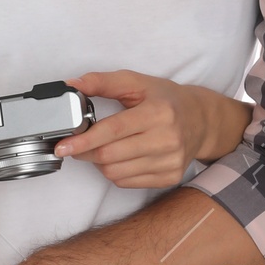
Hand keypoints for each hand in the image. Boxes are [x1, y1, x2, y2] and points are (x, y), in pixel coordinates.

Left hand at [55, 70, 233, 188]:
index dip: (85, 139)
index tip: (63, 145)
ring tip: (104, 147)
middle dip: (85, 151)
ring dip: (100, 163)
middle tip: (77, 144)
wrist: (202, 121)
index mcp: (159, 112)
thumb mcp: (138, 82)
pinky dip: (115, 172)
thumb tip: (72, 84)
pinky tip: (122, 157)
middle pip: (110, 156)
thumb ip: (103, 82)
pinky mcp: (170, 177)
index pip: (114, 130)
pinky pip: (127, 182)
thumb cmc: (166, 100)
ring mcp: (170, 161)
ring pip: (115, 172)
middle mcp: (168, 139)